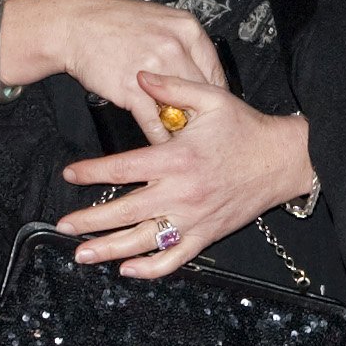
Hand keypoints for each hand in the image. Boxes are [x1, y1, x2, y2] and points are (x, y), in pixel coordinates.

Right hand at [5, 0, 224, 143]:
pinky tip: (160, 144)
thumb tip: (201, 74)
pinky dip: (159, 138)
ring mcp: (155, 69)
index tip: (211, 111)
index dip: (214, 98)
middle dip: (200, 116)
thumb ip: (183, 46)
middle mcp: (176, 47)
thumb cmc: (113, 23)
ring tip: (184, 143)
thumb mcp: (159, 22)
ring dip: (182, 130)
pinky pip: (155, 123)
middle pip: (202, 94)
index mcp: (187, 29)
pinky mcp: (133, 89)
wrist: (74, 25)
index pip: (216, 71)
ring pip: (181, 110)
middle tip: (201, 132)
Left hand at [58, 72, 314, 275]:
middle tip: (64, 227)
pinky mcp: (206, 235)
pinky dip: (150, 268)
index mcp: (178, 158)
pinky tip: (128, 269)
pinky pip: (174, 259)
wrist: (282, 160)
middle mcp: (182, 193)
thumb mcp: (211, 98)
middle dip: (90, 221)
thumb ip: (172, 87)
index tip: (70, 175)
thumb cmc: (245, 129)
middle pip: (125, 212)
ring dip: (110, 250)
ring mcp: (194, 219)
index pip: (123, 168)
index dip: (92, 173)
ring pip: (144, 241)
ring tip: (83, 255)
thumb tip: (139, 76)